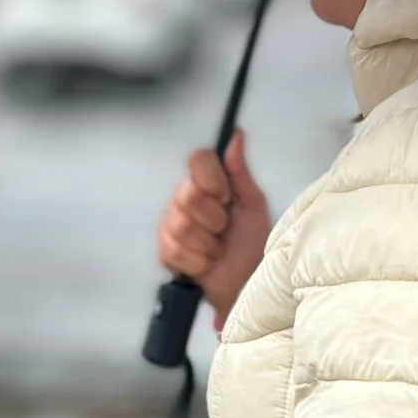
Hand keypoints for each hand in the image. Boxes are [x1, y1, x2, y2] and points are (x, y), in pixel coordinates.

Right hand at [156, 132, 271, 325]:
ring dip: (208, 243)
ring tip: (218, 249)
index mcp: (206, 183)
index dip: (213, 180)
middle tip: (224, 229)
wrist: (244, 283)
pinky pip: (175, 250)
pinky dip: (199, 260)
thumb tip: (236, 134)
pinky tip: (207, 262)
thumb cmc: (251, 241)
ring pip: (182, 225)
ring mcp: (170, 225)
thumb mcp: (252, 204)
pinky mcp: (165, 251)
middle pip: (188, 195)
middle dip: (214, 218)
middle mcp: (183, 199)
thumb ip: (240, 171)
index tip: (227, 198)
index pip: (197, 159)